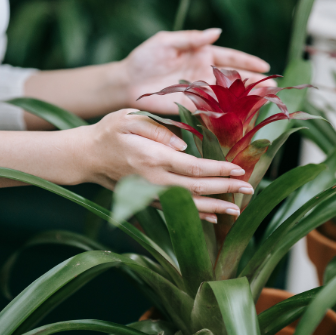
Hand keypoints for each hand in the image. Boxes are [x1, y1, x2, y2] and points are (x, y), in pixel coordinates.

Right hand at [81, 109, 247, 220]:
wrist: (85, 156)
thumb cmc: (109, 132)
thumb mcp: (129, 118)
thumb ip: (158, 129)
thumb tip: (183, 145)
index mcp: (153, 157)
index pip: (194, 167)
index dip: (218, 170)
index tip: (239, 169)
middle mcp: (154, 180)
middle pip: (197, 189)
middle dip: (225, 189)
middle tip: (250, 189)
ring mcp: (151, 193)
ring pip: (189, 205)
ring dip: (215, 207)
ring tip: (237, 210)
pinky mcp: (148, 200)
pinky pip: (177, 210)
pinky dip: (197, 215)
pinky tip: (214, 217)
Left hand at [122, 29, 274, 114]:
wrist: (128, 82)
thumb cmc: (145, 58)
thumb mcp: (167, 41)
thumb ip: (192, 38)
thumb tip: (217, 32)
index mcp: (202, 54)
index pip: (231, 57)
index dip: (248, 61)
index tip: (265, 65)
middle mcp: (205, 73)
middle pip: (235, 77)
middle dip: (255, 81)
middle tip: (273, 86)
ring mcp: (201, 91)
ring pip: (230, 94)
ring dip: (247, 97)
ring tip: (266, 99)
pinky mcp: (193, 105)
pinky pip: (215, 108)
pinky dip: (230, 111)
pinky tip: (244, 114)